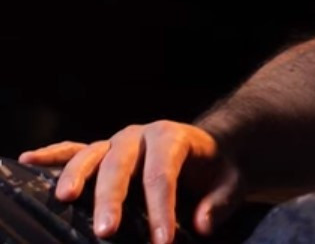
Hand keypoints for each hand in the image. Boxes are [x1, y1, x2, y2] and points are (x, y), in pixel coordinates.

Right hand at [18, 121, 243, 242]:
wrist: (210, 150)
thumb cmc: (218, 171)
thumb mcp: (232, 183)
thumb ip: (221, 202)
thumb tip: (202, 224)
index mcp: (174, 137)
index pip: (163, 174)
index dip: (160, 209)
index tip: (161, 243)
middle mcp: (140, 136)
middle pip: (121, 165)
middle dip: (112, 198)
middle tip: (106, 232)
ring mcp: (117, 143)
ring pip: (92, 155)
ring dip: (76, 176)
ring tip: (64, 200)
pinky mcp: (101, 153)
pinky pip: (73, 151)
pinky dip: (51, 156)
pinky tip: (28, 161)